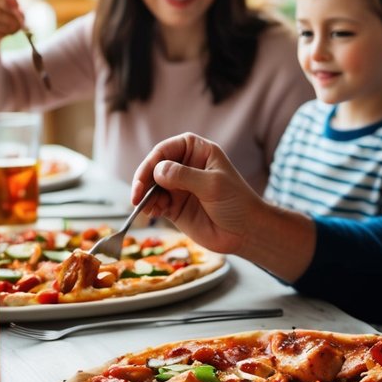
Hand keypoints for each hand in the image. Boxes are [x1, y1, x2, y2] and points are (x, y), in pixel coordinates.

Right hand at [132, 133, 315, 277]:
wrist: (245, 232)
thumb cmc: (236, 202)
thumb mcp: (212, 185)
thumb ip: (184, 176)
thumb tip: (157, 170)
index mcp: (197, 151)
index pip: (166, 149)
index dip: (152, 162)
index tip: (145, 178)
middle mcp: (184, 166)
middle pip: (154, 167)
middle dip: (143, 180)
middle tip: (136, 196)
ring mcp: (178, 187)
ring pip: (151, 186)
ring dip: (145, 196)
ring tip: (148, 209)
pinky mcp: (174, 206)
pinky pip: (154, 203)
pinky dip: (150, 207)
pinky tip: (154, 213)